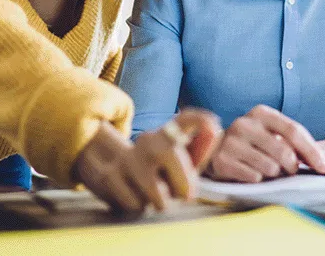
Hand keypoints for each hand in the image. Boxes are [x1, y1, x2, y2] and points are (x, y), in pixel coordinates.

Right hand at [73, 108, 220, 214]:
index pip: (186, 119)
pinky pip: (136, 204)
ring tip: (153, 192)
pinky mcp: (109, 175)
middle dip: (183, 187)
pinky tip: (134, 194)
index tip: (214, 126)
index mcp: (168, 133)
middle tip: (181, 193)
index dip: (201, 119)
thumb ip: (199, 150)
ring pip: (157, 194)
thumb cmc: (160, 173)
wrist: (111, 172)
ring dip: (160, 201)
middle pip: (173, 160)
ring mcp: (127, 157)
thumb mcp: (180, 161)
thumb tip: (215, 130)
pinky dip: (138, 206)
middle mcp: (148, 140)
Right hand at [207, 105, 324, 182]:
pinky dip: (257, 180)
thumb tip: (322, 162)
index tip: (324, 168)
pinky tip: (250, 173)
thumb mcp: (272, 135)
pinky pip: (253, 177)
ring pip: (269, 167)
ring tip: (266, 170)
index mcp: (262, 113)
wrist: (214, 150)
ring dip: (273, 174)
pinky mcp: (222, 160)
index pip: (293, 130)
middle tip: (289, 171)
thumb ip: (294, 143)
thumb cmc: (253, 144)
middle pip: (283, 151)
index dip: (312, 151)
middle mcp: (244, 123)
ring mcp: (231, 141)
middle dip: (292, 167)